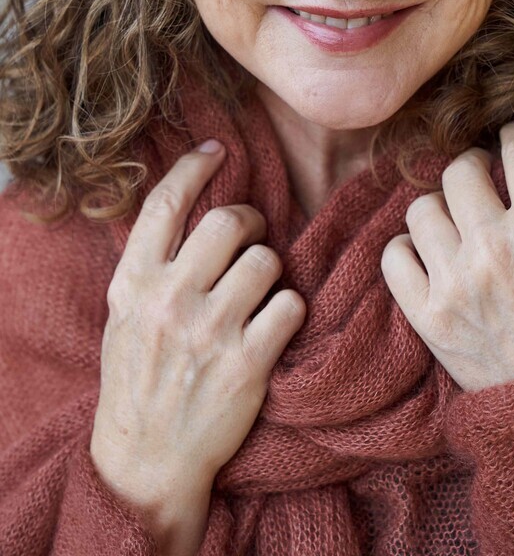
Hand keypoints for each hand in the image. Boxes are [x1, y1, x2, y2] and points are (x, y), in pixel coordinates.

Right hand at [91, 139, 306, 506]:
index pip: (165, 204)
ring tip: (259, 291)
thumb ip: (153, 265)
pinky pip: (290, 305)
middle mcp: (169, 300)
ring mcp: (209, 332)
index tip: (217, 151)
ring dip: (271, 269)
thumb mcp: (125, 315)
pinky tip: (274, 325)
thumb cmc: (137, 379)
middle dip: (250, 220)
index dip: (195, 166)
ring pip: (266, 260)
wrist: (147, 459)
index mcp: (133, 283)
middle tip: (252, 235)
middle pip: (228, 221)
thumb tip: (193, 205)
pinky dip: (289, 310)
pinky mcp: (247, 364)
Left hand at [380, 120, 513, 391]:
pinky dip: (406, 251)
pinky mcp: (427, 316)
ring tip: (452, 224)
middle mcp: (494, 248)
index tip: (511, 143)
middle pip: (459, 170)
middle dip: (471, 168)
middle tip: (478, 182)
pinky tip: (426, 257)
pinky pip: (392, 256)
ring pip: (420, 207)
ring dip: (438, 210)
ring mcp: (455, 282)